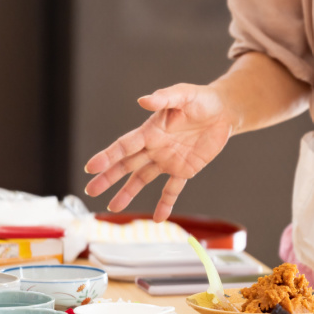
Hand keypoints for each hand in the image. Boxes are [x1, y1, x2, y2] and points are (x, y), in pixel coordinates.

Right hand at [84, 83, 236, 221]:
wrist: (223, 112)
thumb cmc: (200, 99)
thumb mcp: (183, 95)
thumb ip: (163, 98)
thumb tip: (143, 100)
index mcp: (151, 130)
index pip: (124, 146)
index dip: (108, 156)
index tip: (91, 167)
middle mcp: (155, 147)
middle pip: (127, 165)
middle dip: (108, 178)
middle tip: (90, 191)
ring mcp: (168, 160)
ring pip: (143, 179)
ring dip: (128, 193)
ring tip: (113, 207)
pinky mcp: (185, 170)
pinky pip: (172, 190)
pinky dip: (166, 204)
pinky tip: (159, 218)